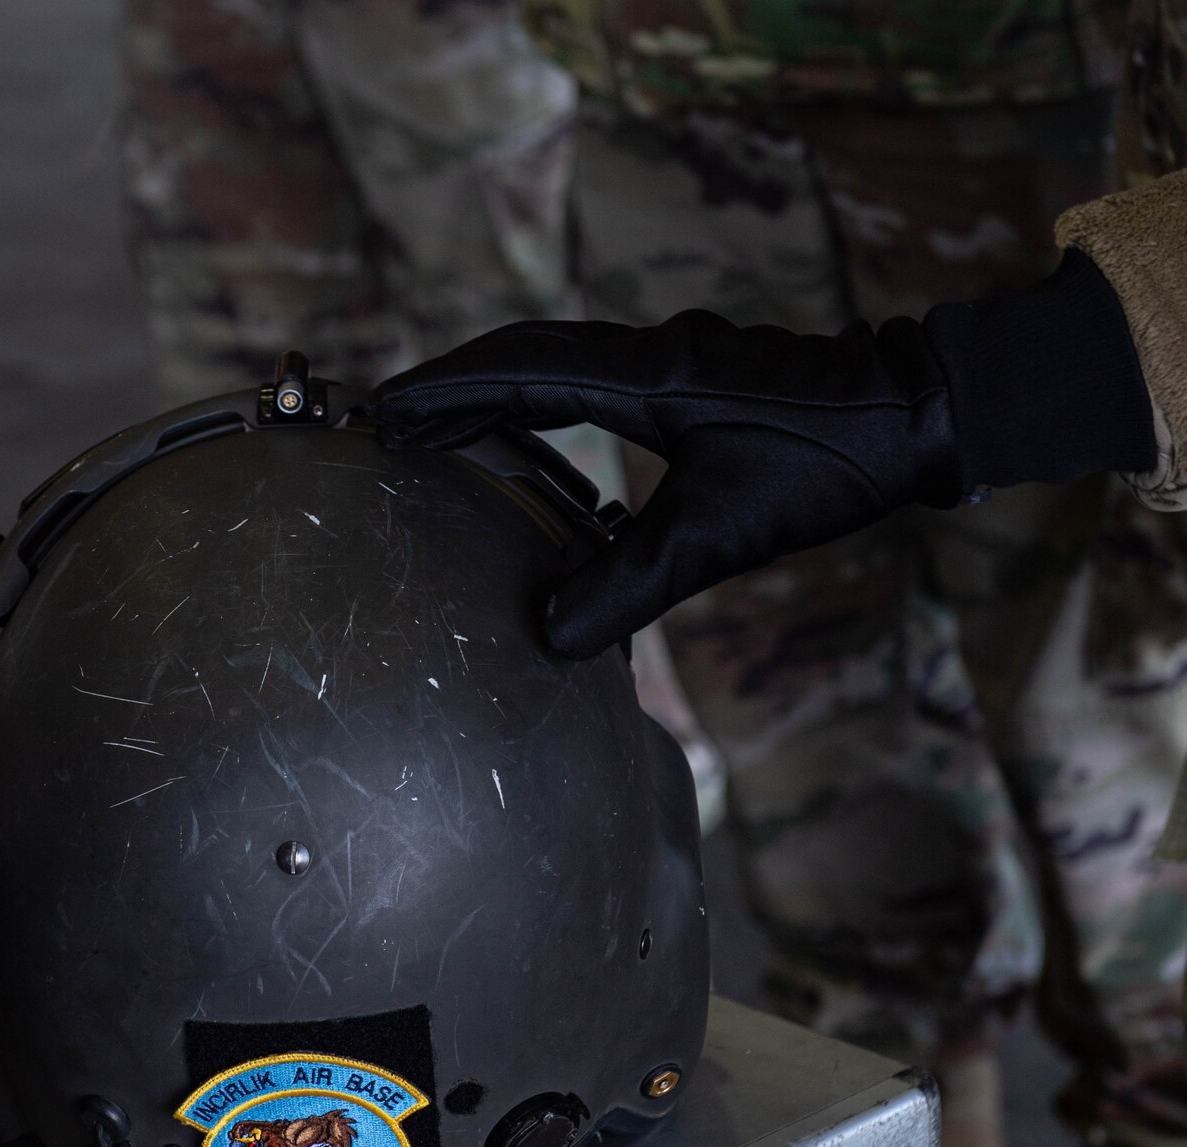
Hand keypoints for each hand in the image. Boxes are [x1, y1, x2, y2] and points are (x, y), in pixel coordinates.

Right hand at [373, 251, 1152, 658]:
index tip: (385, 412)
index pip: (518, 374)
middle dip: (453, 385)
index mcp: (646, 378)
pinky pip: (591, 368)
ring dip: (494, 385)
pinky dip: (541, 392)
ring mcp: (674, 353)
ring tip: (443, 424)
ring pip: (557, 354)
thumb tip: (550, 637)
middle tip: (392, 420)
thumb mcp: (723, 534)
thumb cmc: (827, 463)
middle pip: (524, 352)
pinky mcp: (695, 368)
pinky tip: (536, 430)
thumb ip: (631, 584)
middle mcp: (651, 351)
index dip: (444, 395)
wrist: (919, 413)